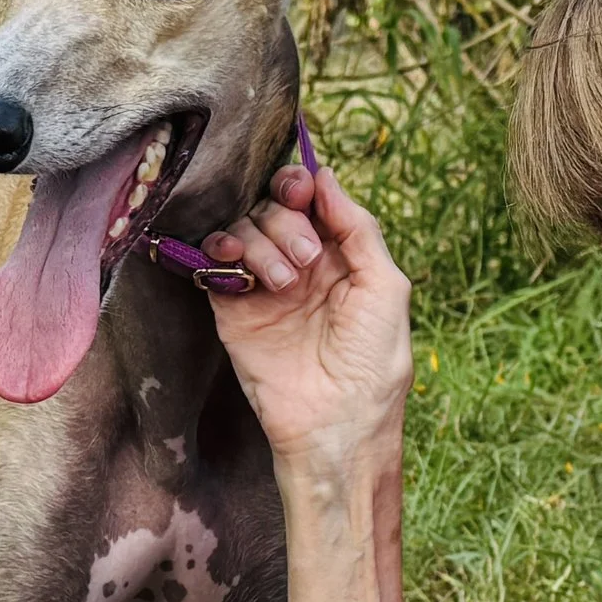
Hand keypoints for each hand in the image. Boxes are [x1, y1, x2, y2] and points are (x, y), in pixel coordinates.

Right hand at [205, 160, 412, 475]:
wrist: (332, 425)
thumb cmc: (372, 364)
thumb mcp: (386, 288)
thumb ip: (359, 228)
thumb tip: (326, 176)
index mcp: (341, 257)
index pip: (311, 201)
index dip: (301, 188)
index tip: (301, 193)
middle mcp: (300, 265)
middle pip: (274, 207)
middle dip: (287, 220)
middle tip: (305, 260)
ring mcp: (263, 284)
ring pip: (244, 227)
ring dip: (261, 241)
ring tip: (282, 283)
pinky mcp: (231, 307)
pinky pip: (214, 259)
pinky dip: (219, 247)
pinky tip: (233, 260)